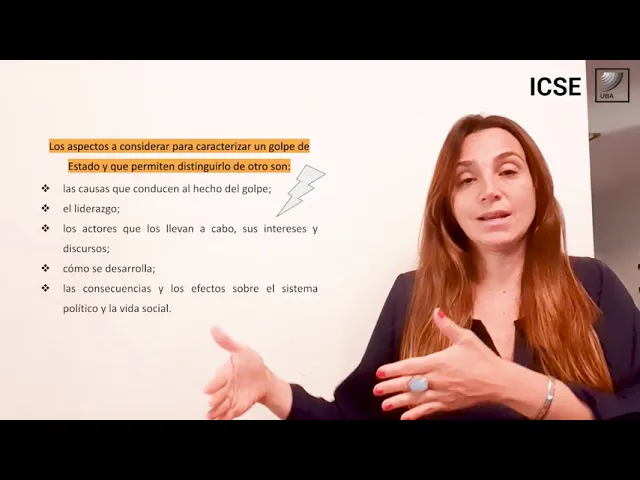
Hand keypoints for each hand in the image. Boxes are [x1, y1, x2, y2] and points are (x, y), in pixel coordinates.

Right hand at [203, 326, 270, 419]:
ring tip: (212, 416)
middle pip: (218, 395)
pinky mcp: (235, 407)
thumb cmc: (251, 363)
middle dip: (215, 399)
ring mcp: (229, 398)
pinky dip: (224, 417)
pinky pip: (228, 414)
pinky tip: (220, 419)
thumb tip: (214, 328)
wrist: (264, 379)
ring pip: (220, 406)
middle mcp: (224, 387)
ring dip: (216, 411)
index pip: (217, 380)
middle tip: (212, 402)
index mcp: (224, 374)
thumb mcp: (241, 350)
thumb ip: (227, 342)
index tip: (208, 389)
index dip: (213, 385)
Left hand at [373, 308, 505, 419]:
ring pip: (416, 399)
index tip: (380, 372)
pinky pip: (429, 410)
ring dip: (399, 402)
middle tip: (376, 390)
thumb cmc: (483, 359)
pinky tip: (405, 417)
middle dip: (391, 387)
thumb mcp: (465, 338)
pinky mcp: (448, 404)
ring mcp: (442, 394)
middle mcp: (437, 380)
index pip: (410, 366)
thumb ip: (447, 325)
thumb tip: (436, 311)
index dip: (393, 370)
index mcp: (438, 362)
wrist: (499, 382)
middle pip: (409, 384)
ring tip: (385, 405)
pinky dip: (416, 414)